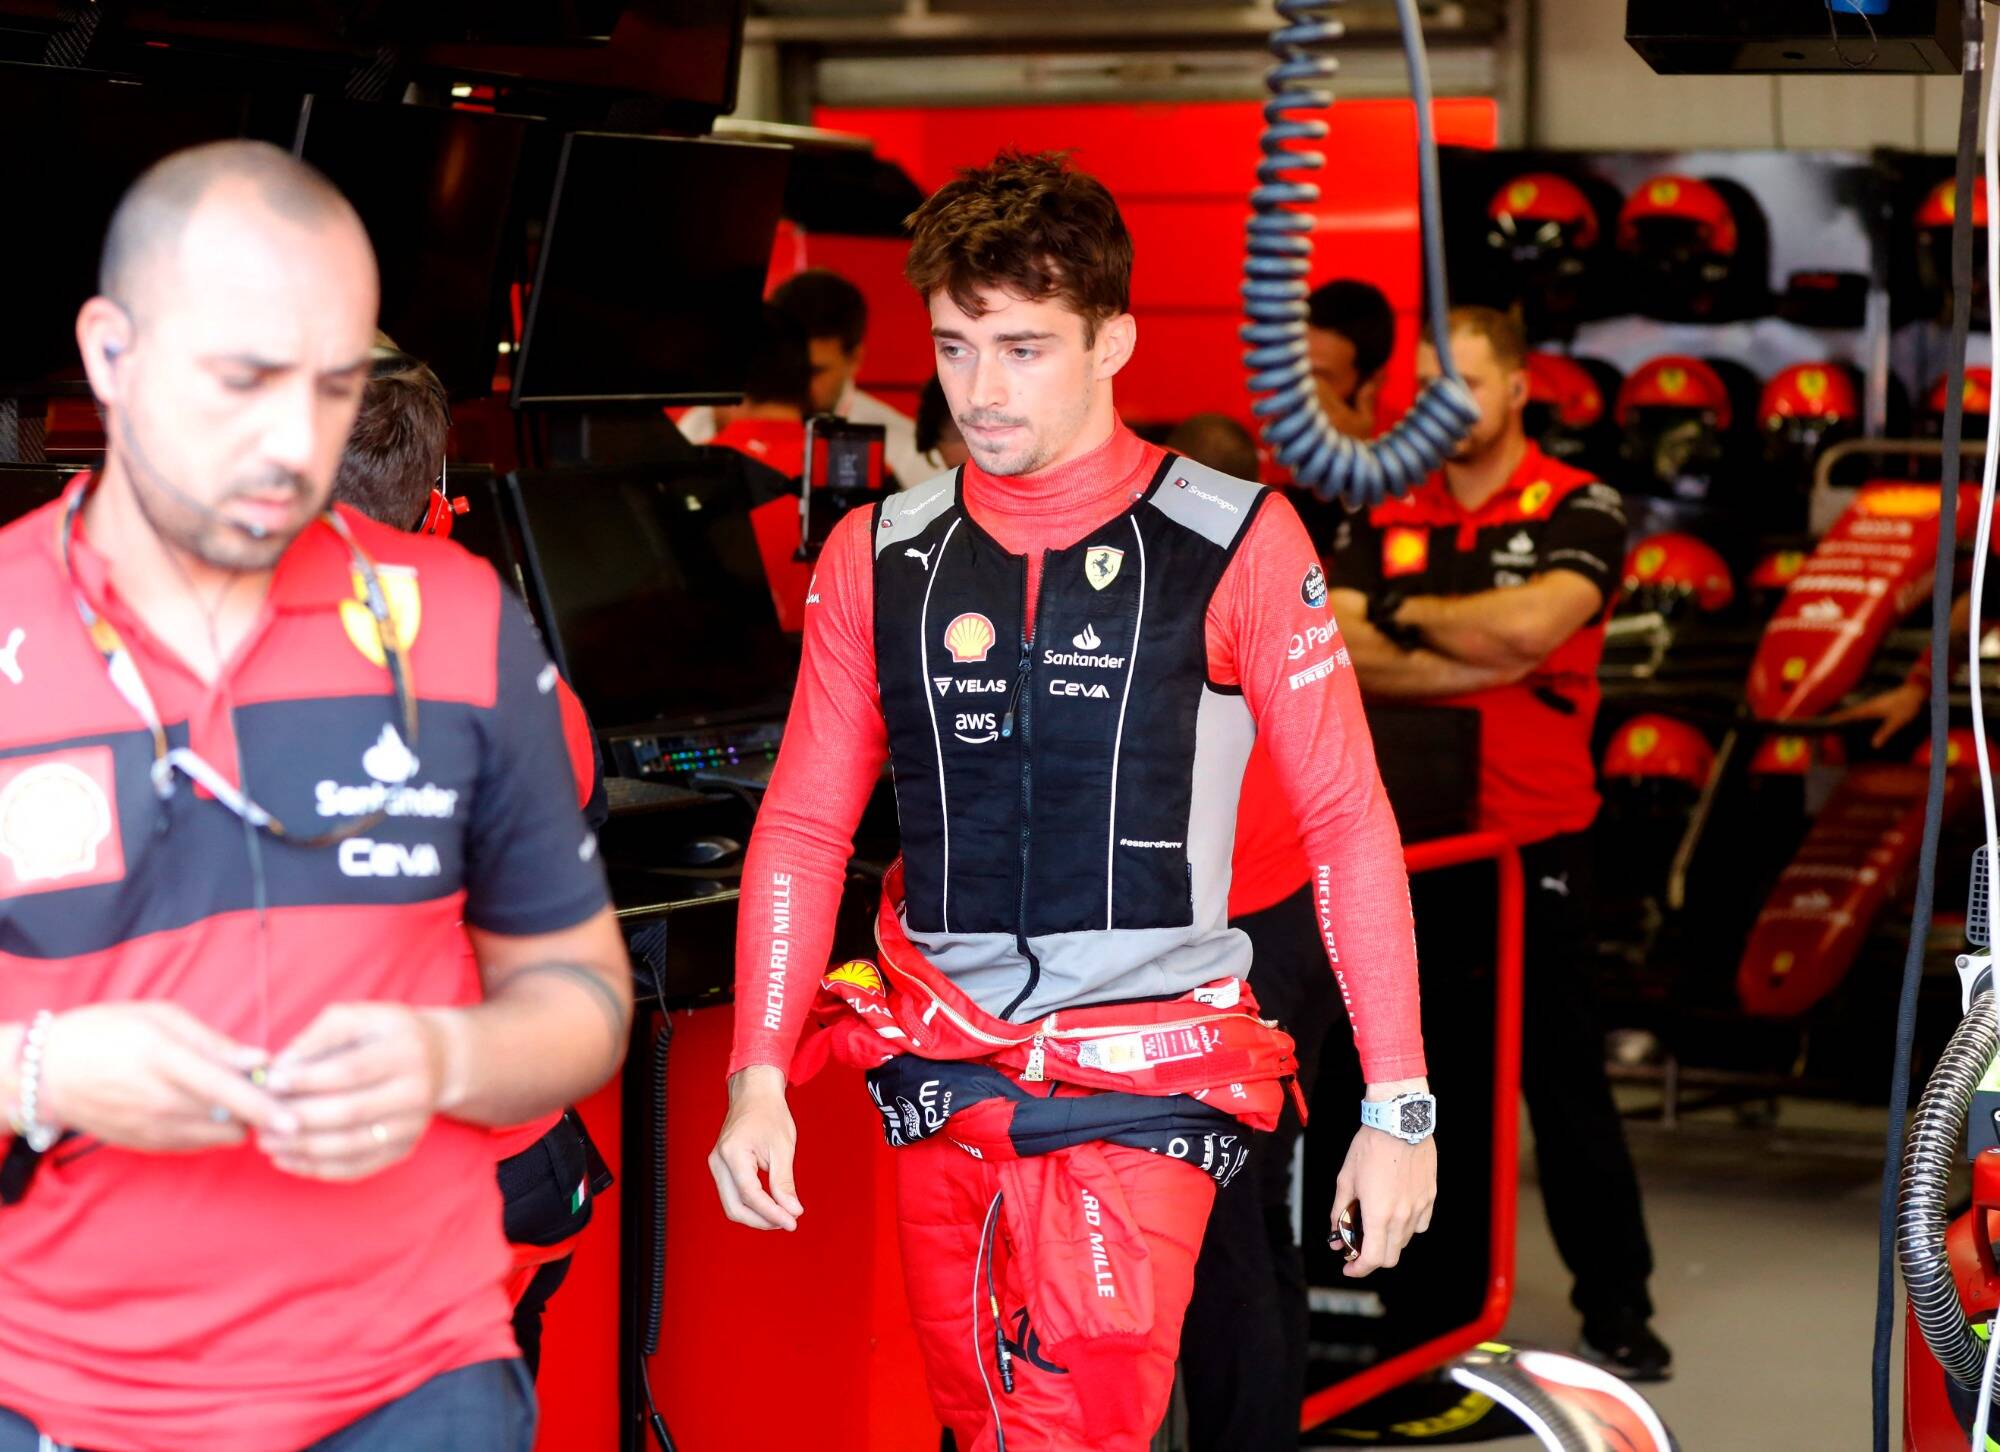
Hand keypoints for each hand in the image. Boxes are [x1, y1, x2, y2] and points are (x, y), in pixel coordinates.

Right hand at [37, 1002, 292, 1152]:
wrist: (47, 1075)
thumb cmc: (107, 1032)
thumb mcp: (161, 1018)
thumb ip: (214, 1042)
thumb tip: (258, 1059)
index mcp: (167, 1061)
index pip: (228, 1091)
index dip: (265, 1107)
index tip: (295, 1119)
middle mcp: (163, 1102)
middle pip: (233, 1121)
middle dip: (260, 1111)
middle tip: (270, 1091)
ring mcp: (154, 1129)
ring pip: (220, 1137)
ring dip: (239, 1122)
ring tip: (238, 1098)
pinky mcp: (148, 1145)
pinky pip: (198, 1144)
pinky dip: (213, 1131)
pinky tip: (208, 1109)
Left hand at [259, 1003, 449, 1180]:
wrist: (440, 1059)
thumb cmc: (386, 1033)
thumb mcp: (358, 1017)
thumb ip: (318, 1037)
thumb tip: (280, 1069)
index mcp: (405, 1052)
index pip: (350, 1071)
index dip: (307, 1079)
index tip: (270, 1081)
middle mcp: (415, 1092)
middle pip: (349, 1112)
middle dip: (297, 1118)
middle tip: (259, 1119)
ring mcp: (411, 1126)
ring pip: (349, 1145)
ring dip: (301, 1148)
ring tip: (266, 1141)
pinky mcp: (402, 1149)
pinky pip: (356, 1167)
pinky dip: (317, 1168)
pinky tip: (287, 1159)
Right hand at [710, 1064, 801, 1230]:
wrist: (754, 1094)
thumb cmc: (769, 1113)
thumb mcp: (783, 1147)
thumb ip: (784, 1182)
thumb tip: (792, 1211)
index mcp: (733, 1153)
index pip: (751, 1195)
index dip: (772, 1213)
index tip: (792, 1222)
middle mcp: (718, 1162)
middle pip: (735, 1207)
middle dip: (762, 1220)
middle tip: (788, 1222)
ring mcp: (717, 1165)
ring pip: (731, 1205)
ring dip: (756, 1216)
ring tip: (782, 1216)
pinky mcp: (721, 1168)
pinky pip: (732, 1195)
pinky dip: (750, 1205)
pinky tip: (770, 1206)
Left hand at [1332, 1120, 1436, 1277]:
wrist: (1399, 1121)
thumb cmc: (1370, 1147)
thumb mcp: (1345, 1179)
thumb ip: (1340, 1211)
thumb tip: (1336, 1233)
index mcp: (1379, 1214)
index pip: (1372, 1258)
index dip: (1358, 1269)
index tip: (1349, 1267)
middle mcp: (1402, 1216)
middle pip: (1390, 1256)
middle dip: (1371, 1258)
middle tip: (1358, 1247)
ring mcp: (1419, 1207)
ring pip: (1404, 1241)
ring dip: (1388, 1241)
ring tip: (1374, 1224)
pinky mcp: (1430, 1197)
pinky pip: (1420, 1224)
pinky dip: (1406, 1227)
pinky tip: (1395, 1212)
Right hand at [1831, 681, 1925, 748]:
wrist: (1917, 690)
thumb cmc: (1907, 705)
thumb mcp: (1897, 722)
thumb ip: (1885, 733)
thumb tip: (1874, 745)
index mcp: (1871, 708)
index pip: (1851, 714)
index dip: (1839, 717)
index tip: (1827, 720)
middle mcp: (1871, 704)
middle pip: (1852, 711)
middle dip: (1841, 716)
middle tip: (1830, 720)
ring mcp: (1876, 702)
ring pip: (1859, 709)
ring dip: (1850, 713)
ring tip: (1842, 718)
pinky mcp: (1882, 702)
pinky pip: (1866, 708)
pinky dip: (1859, 712)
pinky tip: (1862, 715)